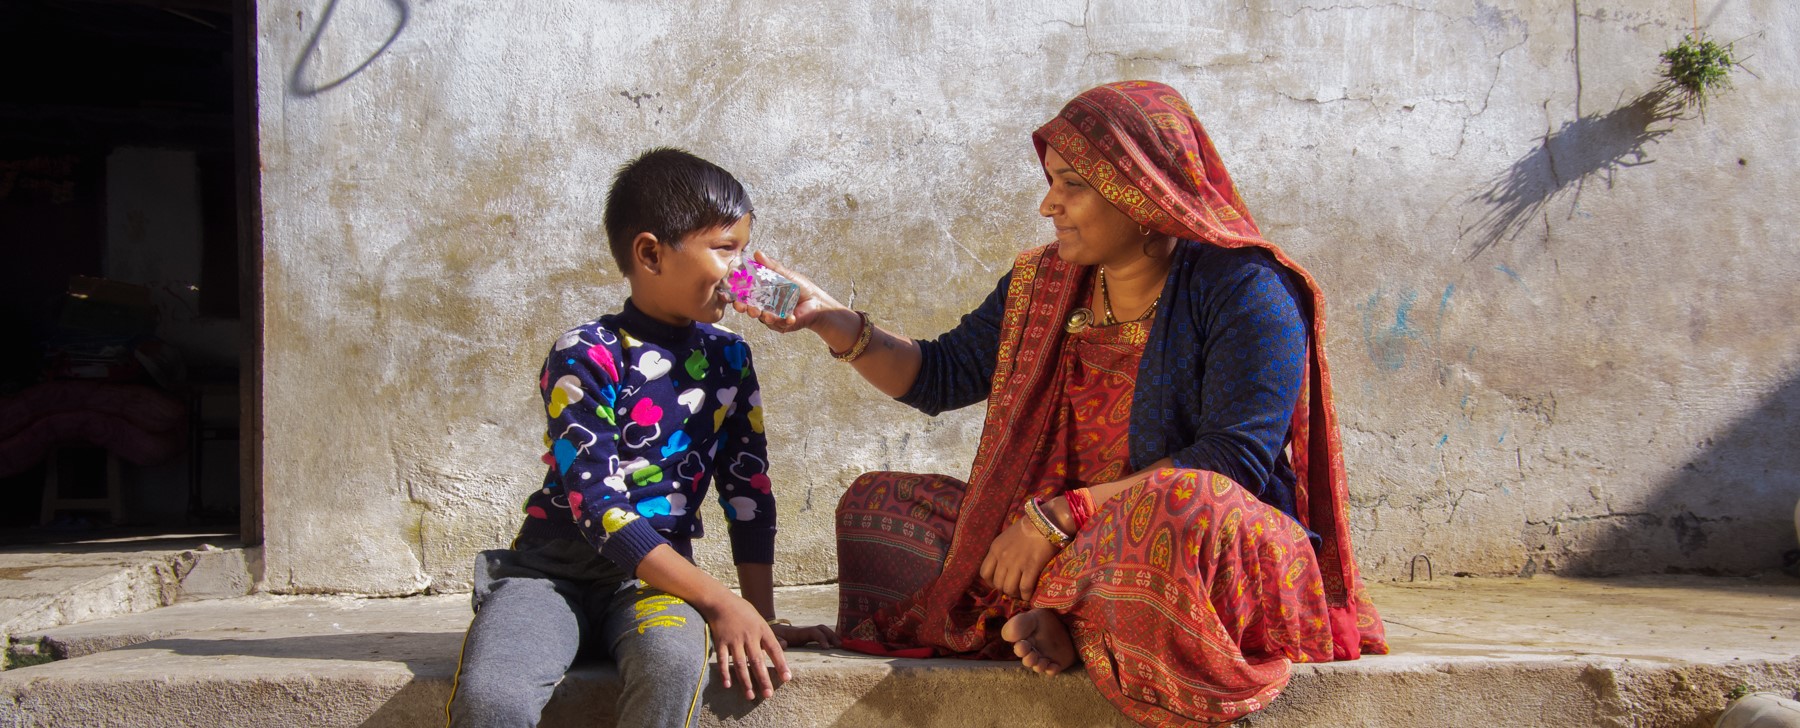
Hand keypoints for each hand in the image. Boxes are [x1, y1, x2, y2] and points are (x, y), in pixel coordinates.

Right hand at [697, 594, 789, 699]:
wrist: (721, 601)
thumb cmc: (744, 612)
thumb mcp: (760, 621)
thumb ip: (767, 637)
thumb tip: (779, 652)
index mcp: (762, 630)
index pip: (775, 649)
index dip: (781, 664)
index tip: (787, 678)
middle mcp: (749, 636)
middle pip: (757, 661)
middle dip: (763, 679)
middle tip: (768, 695)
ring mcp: (734, 640)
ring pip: (741, 664)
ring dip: (745, 682)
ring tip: (750, 696)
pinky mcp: (721, 642)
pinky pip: (723, 661)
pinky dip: (725, 673)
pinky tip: (728, 685)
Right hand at [727, 251, 845, 333]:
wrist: (817, 302)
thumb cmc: (801, 288)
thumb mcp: (786, 275)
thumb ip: (771, 267)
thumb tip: (757, 253)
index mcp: (763, 293)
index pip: (745, 293)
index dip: (736, 293)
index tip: (729, 290)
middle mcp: (764, 305)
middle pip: (748, 308)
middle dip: (744, 308)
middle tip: (742, 306)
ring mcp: (772, 316)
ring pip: (761, 318)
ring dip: (763, 316)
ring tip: (767, 315)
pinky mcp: (781, 325)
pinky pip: (778, 324)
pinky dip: (784, 321)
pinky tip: (791, 317)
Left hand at [770, 623, 840, 648]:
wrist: (770, 628)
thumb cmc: (771, 635)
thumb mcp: (772, 638)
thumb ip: (777, 641)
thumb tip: (785, 645)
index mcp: (798, 633)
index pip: (813, 632)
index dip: (821, 638)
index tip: (826, 648)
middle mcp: (805, 631)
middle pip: (822, 629)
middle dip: (832, 635)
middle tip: (840, 646)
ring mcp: (806, 633)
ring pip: (823, 630)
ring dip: (832, 636)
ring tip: (841, 645)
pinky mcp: (807, 636)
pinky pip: (820, 635)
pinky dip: (829, 637)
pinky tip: (835, 644)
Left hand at [979, 516, 1059, 602]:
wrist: (1046, 521)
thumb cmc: (1029, 526)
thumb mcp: (1007, 536)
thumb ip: (1002, 550)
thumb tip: (1002, 565)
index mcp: (995, 548)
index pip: (984, 573)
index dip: (991, 582)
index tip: (1000, 583)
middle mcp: (1003, 557)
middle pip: (997, 584)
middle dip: (1005, 589)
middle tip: (1014, 589)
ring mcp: (1016, 563)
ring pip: (1009, 589)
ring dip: (1016, 594)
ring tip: (1022, 593)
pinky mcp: (1031, 567)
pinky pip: (1025, 588)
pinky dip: (1027, 595)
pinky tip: (1030, 596)